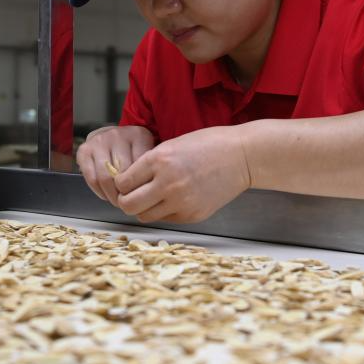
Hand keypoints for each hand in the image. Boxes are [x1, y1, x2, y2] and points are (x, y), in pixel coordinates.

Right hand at [76, 125, 154, 206]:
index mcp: (138, 135)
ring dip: (111, 195)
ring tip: (118, 201)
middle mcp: (117, 135)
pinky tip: (106, 194)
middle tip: (129, 203)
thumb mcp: (148, 152)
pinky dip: (99, 191)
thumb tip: (151, 191)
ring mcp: (99, 141)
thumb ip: (150, 168)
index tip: (142, 197)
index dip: (141, 187)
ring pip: (105, 178)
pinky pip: (91, 178)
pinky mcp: (84, 150)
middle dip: (125, 194)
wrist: (112, 135)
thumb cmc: (132, 149)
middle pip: (122, 174)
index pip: (141, 167)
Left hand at [114, 125, 253, 223]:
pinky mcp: (192, 215)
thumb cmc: (209, 144)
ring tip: (152, 197)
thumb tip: (128, 180)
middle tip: (132, 195)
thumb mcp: (172, 144)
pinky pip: (166, 219)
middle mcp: (167, 183)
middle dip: (126, 200)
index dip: (121, 184)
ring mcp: (181, 202)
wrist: (242, 156)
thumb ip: (149, 163)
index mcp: (159, 160)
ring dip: (144, 208)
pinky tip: (172, 199)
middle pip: (128, 205)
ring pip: (144, 216)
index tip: (126, 182)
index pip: (122, 183)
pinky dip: (164, 212)